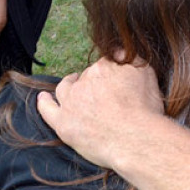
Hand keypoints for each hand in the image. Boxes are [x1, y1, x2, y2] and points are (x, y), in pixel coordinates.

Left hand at [37, 57, 162, 167]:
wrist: (135, 138)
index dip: (111, 72)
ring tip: (71, 86)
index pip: (104, 64)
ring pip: (65, 89)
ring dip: (68, 85)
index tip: (116, 80)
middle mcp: (84, 81)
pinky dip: (44, 102)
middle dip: (92, 81)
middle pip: (86, 76)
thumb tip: (117, 50)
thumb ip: (132, 57)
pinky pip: (47, 110)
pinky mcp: (63, 123)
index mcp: (104, 67)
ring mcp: (71, 102)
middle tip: (103, 92)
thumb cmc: (145, 108)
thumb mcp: (147, 72)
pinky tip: (42, 98)